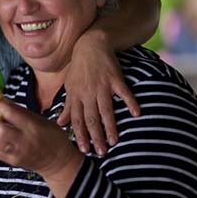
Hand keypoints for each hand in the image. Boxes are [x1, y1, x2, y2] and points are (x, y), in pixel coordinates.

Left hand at [0, 99, 83, 197]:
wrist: (58, 162)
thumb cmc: (52, 138)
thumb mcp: (42, 120)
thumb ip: (21, 111)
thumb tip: (4, 101)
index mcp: (33, 128)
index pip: (12, 115)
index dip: (1, 105)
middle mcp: (24, 142)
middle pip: (0, 130)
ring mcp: (17, 153)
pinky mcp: (12, 161)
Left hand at [61, 32, 140, 155]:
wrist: (90, 45)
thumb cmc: (79, 68)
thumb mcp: (70, 87)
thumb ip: (68, 106)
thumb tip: (59, 123)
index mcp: (76, 96)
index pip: (77, 120)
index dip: (80, 135)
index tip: (84, 150)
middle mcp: (88, 93)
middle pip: (91, 119)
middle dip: (95, 137)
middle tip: (101, 152)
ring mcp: (102, 86)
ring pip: (105, 110)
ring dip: (110, 126)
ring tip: (115, 141)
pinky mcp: (115, 78)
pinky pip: (123, 92)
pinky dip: (130, 102)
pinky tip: (136, 114)